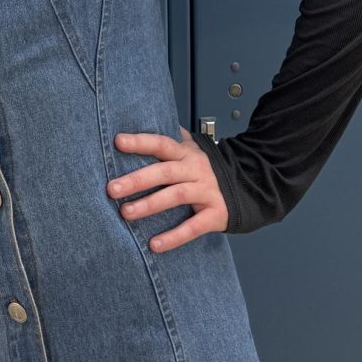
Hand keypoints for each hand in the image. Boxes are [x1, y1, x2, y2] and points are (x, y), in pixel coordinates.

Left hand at [107, 126, 227, 252]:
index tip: (118, 141)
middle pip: (164, 172)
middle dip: (137, 180)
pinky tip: (154, 245)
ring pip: (175, 197)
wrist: (249, 184)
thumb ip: (172, 137)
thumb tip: (147, 116)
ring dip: (149, 205)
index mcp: (186, 153)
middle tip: (112, 188)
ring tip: (126, 213)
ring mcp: (206, 192)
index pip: (161, 143)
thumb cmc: (208, 168)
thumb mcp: (192, 148)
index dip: (140, 142)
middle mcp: (195, 170)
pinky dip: (173, 237)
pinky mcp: (215, 214)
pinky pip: (192, 227)